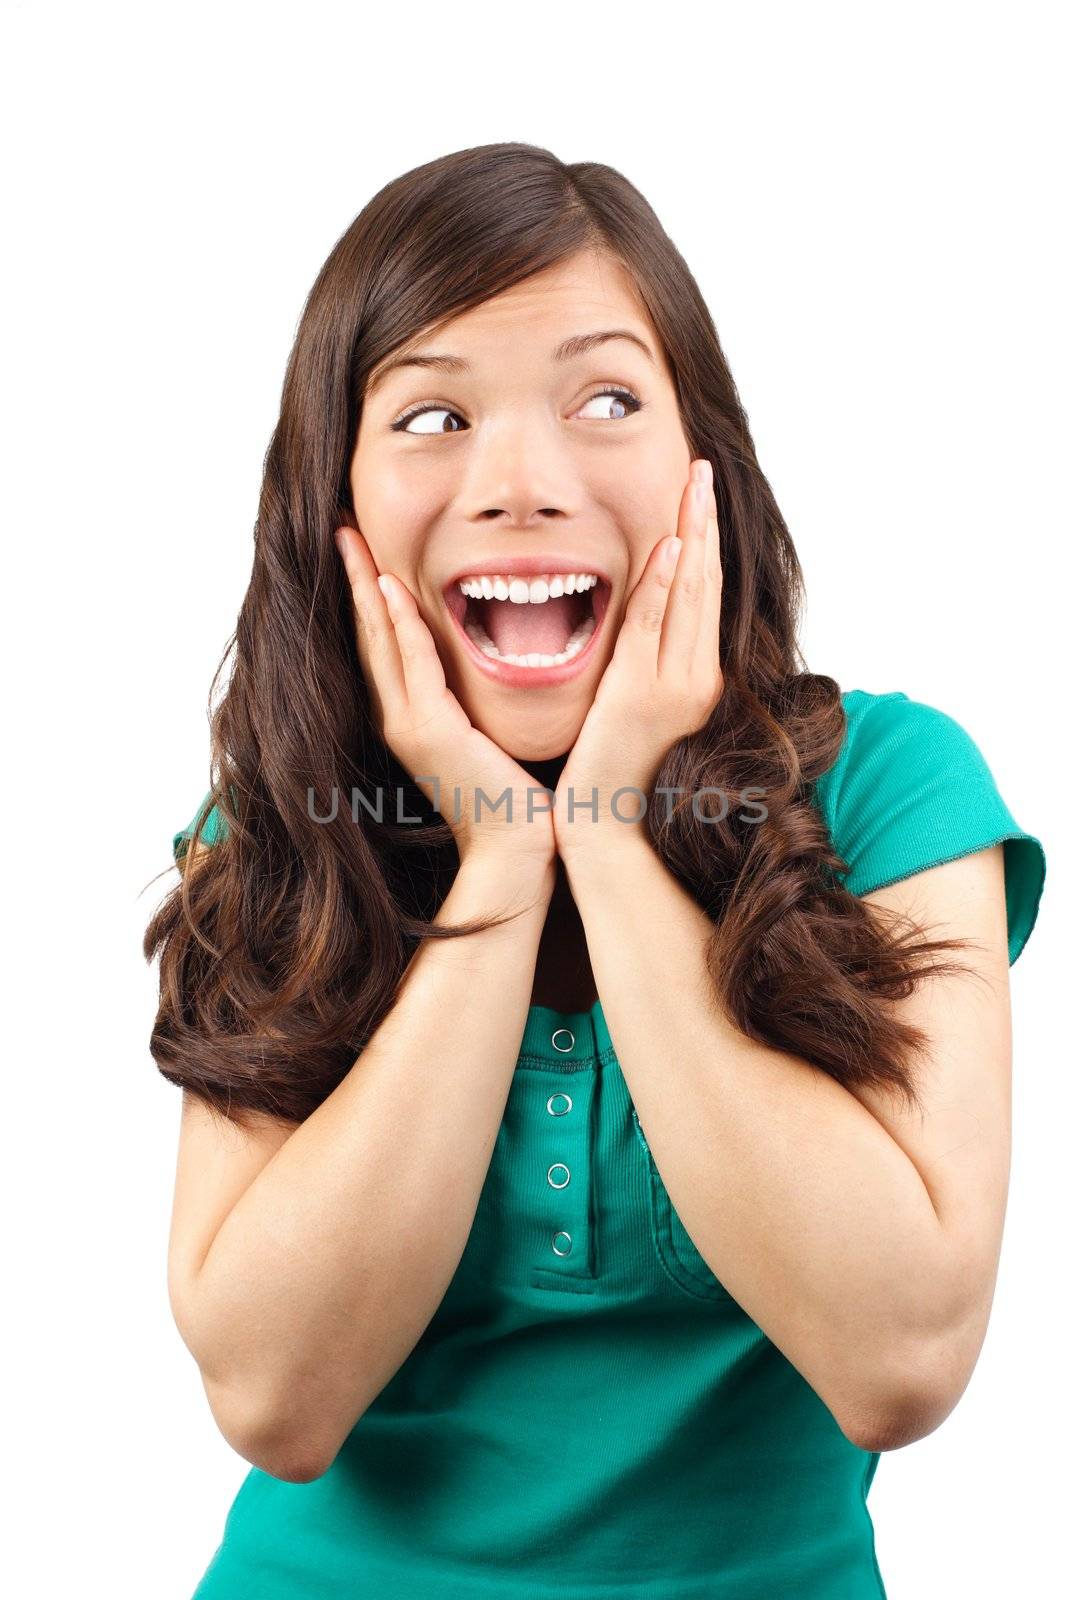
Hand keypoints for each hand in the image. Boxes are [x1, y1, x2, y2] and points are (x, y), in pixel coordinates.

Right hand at [335, 525, 556, 873]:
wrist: (518, 850)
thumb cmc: (514, 799)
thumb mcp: (486, 737)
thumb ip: (473, 702)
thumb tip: (485, 666)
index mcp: (411, 717)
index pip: (383, 642)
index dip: (368, 593)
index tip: (362, 548)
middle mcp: (399, 718)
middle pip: (368, 632)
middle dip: (354, 576)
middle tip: (340, 526)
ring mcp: (410, 726)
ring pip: (380, 639)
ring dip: (364, 585)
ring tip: (349, 538)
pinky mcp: (432, 732)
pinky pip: (414, 664)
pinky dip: (400, 624)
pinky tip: (388, 587)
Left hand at [552, 458, 723, 862]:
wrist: (607, 825)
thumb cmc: (618, 773)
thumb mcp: (637, 708)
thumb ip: (647, 665)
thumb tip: (642, 625)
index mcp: (697, 678)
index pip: (702, 595)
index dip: (704, 541)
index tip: (700, 496)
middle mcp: (697, 677)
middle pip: (705, 583)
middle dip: (705, 522)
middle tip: (703, 468)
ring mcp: (675, 686)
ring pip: (689, 595)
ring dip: (692, 534)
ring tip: (694, 485)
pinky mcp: (643, 696)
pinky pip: (655, 629)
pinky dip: (664, 586)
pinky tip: (671, 546)